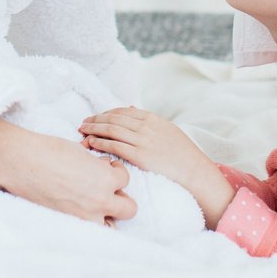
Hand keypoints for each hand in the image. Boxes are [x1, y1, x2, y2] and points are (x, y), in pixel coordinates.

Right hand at [0, 120, 135, 225]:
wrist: (22, 162)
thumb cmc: (50, 150)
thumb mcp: (81, 152)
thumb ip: (98, 165)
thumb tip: (104, 168)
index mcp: (105, 178)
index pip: (125, 179)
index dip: (115, 171)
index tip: (105, 167)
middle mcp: (100, 200)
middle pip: (129, 208)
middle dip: (121, 198)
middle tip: (107, 188)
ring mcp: (85, 215)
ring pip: (112, 225)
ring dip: (107, 214)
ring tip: (94, 203)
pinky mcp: (69, 223)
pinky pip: (88, 227)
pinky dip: (88, 220)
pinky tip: (77, 207)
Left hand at [79, 107, 218, 196]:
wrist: (194, 170)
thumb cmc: (182, 153)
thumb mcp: (167, 129)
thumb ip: (147, 119)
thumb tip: (132, 107)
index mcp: (152, 119)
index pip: (122, 111)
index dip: (105, 113)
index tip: (95, 117)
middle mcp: (146, 127)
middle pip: (113, 119)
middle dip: (95, 120)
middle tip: (82, 123)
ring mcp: (143, 141)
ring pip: (111, 130)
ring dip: (94, 129)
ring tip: (82, 132)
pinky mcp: (140, 156)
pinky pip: (114, 146)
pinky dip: (100, 143)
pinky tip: (91, 143)